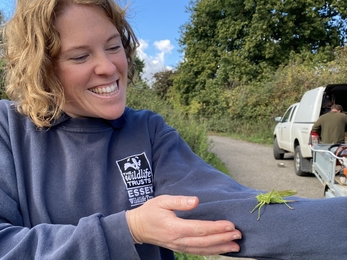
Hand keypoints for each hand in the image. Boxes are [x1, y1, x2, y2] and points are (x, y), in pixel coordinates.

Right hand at [126, 195, 240, 254]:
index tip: (230, 225)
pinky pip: (197, 252)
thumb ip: (179, 201)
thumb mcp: (162, 201)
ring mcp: (179, 246)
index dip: (216, 228)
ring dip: (220, 248)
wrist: (137, 228)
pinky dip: (211, 252)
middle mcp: (178, 240)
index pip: (200, 229)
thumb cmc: (150, 211)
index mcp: (175, 227)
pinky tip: (221, 250)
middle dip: (223, 238)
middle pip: (204, 241)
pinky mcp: (180, 248)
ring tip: (236, 246)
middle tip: (238, 235)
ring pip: (203, 250)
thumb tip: (196, 201)